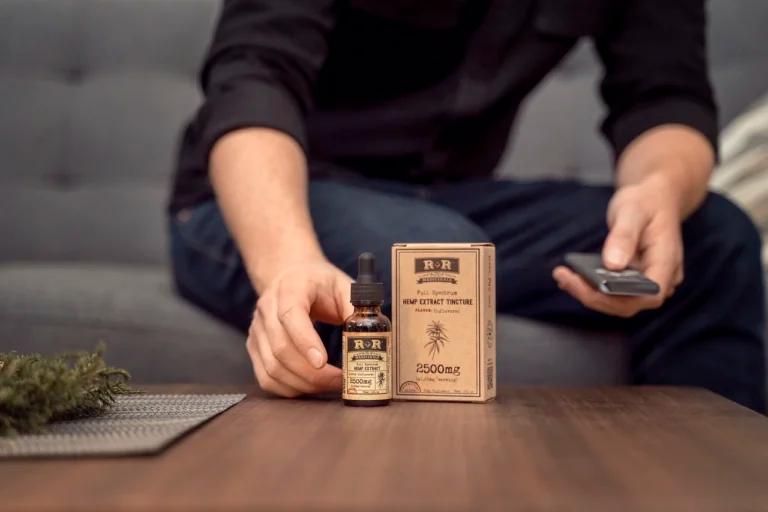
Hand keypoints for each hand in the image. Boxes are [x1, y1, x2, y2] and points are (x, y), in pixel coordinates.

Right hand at [246, 260, 353, 396]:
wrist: (291, 276)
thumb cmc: (320, 284)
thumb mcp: (343, 285)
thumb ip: (355, 306)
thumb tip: (367, 334)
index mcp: (290, 287)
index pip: (290, 315)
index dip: (305, 341)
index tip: (323, 362)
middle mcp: (267, 308)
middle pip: (281, 347)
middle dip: (312, 372)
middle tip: (339, 380)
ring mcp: (257, 329)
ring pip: (272, 367)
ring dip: (303, 383)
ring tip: (329, 385)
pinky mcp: (254, 347)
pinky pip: (266, 377)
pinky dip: (289, 389)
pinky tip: (310, 387)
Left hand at [553, 176, 683, 317]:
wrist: (652, 198)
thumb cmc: (646, 202)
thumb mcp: (633, 210)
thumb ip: (625, 236)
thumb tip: (613, 265)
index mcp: (667, 263)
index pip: (649, 295)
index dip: (619, 298)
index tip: (590, 286)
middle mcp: (659, 279)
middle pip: (627, 304)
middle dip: (593, 296)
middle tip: (563, 276)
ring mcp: (645, 282)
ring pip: (616, 302)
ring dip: (588, 293)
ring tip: (562, 275)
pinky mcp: (630, 281)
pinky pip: (610, 292)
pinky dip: (589, 287)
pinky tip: (568, 276)